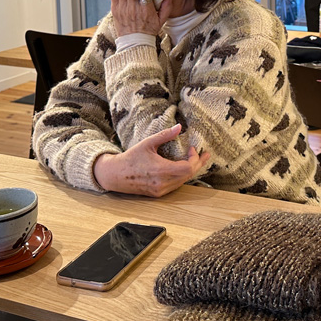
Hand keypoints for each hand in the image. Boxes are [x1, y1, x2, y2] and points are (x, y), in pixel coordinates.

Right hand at [92, 124, 210, 196]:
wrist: (115, 175)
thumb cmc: (131, 158)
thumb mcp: (148, 143)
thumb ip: (165, 135)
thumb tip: (179, 126)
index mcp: (161, 171)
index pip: (187, 168)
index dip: (194, 159)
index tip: (193, 149)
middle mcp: (162, 183)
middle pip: (188, 176)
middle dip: (197, 164)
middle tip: (205, 155)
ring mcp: (160, 190)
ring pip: (183, 182)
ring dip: (190, 171)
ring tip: (196, 161)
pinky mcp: (158, 194)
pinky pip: (175, 185)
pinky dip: (182, 176)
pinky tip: (183, 168)